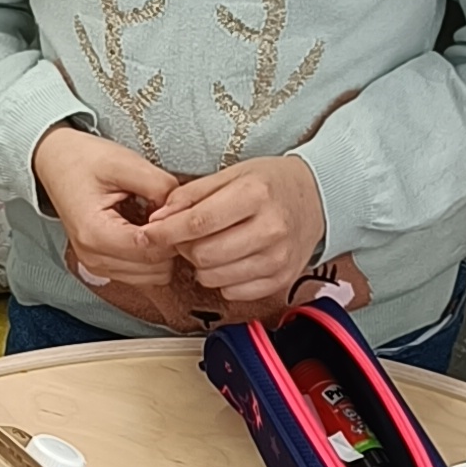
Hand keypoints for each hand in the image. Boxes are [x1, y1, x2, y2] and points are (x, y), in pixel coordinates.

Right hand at [31, 124, 202, 329]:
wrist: (57, 163)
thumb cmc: (84, 161)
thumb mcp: (125, 163)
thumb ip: (159, 187)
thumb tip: (184, 210)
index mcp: (94, 232)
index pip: (150, 249)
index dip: (174, 233)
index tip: (183, 213)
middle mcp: (93, 257)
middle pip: (155, 269)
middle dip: (170, 243)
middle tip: (172, 214)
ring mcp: (97, 265)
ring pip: (153, 277)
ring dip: (163, 252)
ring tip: (159, 221)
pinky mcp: (103, 266)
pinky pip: (143, 274)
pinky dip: (152, 256)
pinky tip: (149, 230)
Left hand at [141, 155, 326, 316]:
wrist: (317, 198)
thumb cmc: (270, 184)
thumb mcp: (230, 174)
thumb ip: (190, 196)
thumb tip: (157, 219)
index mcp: (255, 195)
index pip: (199, 222)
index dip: (166, 232)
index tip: (148, 235)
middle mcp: (271, 229)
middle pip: (204, 255)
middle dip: (185, 248)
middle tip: (188, 236)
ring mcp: (278, 258)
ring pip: (214, 278)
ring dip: (202, 265)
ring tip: (211, 246)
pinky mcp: (281, 279)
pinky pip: (233, 292)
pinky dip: (222, 279)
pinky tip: (230, 260)